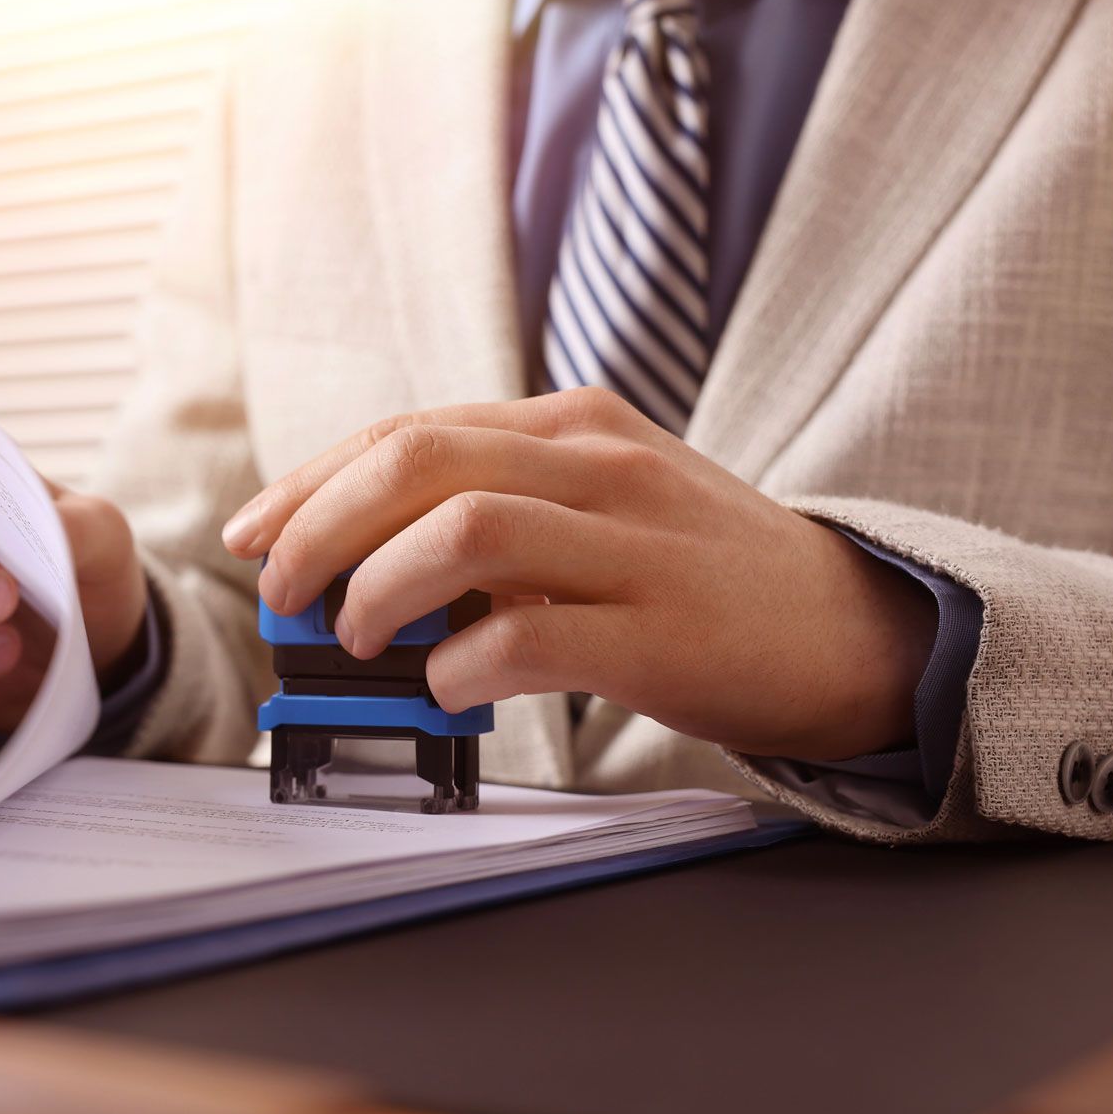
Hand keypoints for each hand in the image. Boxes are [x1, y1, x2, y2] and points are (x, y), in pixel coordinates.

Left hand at [220, 388, 936, 761]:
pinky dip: (462, 664)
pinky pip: (533, 635)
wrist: (856, 630)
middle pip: (419, 462)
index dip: (312, 482)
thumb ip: (496, 514)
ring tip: (352, 640)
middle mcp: (601, 465)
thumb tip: (360, 565)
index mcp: (573, 425)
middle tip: (281, 592)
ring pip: (466, 529)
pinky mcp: (663, 632)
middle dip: (321, 525)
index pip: (409, 432)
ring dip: (378, 586)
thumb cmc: (700, 574)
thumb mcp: (600, 508)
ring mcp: (637, 544)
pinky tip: (443, 688)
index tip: (256, 533)